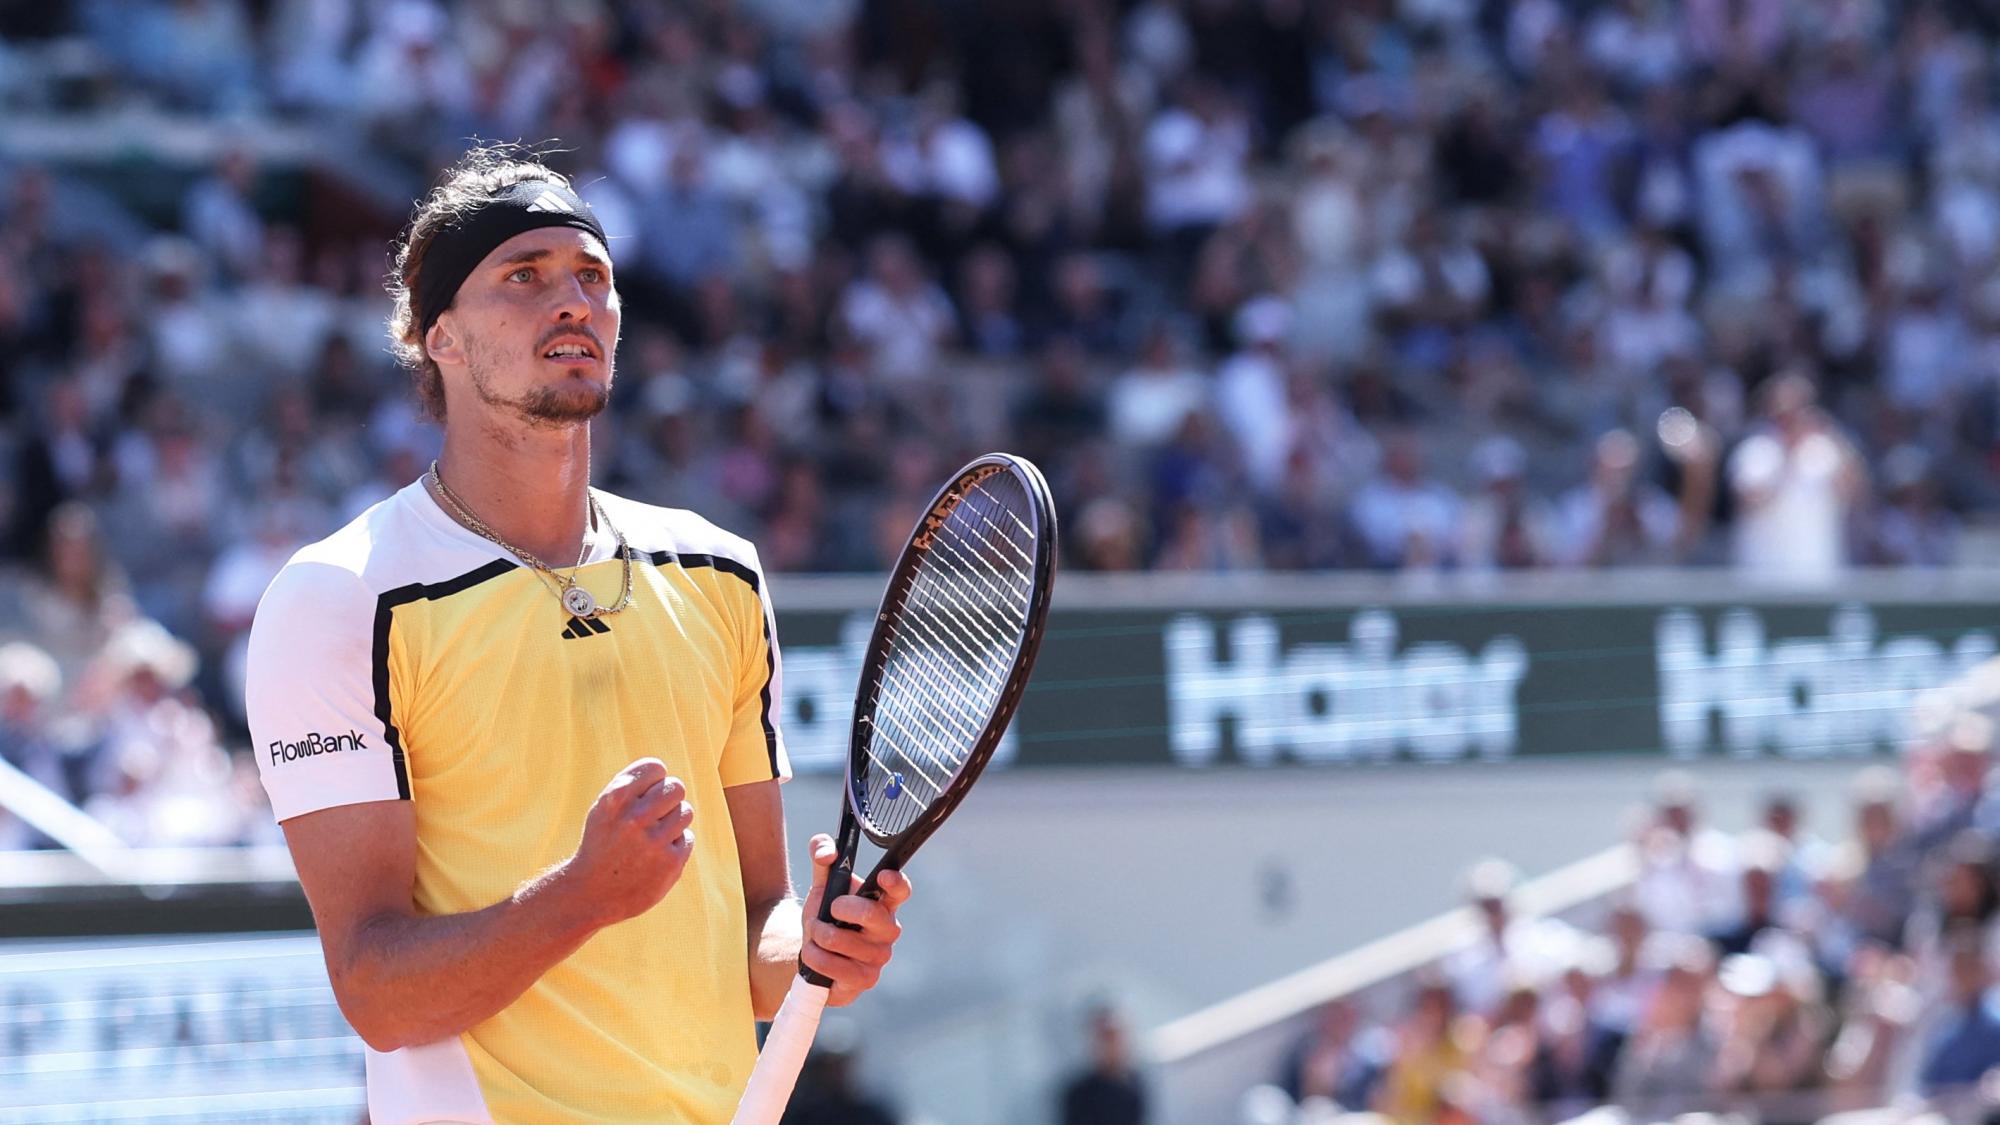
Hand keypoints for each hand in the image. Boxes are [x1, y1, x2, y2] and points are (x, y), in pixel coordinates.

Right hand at [561, 758, 694, 926]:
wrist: (590, 894)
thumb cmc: (602, 843)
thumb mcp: (604, 809)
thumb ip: (630, 787)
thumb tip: (664, 774)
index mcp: (615, 799)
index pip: (656, 768)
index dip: (653, 780)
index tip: (644, 794)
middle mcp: (634, 818)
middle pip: (676, 787)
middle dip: (668, 799)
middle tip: (654, 815)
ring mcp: (654, 842)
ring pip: (685, 812)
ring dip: (673, 822)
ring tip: (652, 837)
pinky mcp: (671, 863)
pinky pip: (686, 838)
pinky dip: (674, 846)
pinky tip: (654, 858)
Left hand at [799, 833, 911, 1005]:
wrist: (811, 954)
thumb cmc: (825, 916)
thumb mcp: (821, 883)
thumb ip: (822, 855)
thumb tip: (828, 852)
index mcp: (882, 902)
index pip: (900, 890)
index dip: (896, 883)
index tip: (883, 876)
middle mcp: (887, 930)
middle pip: (873, 915)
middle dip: (844, 908)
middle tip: (829, 908)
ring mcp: (878, 957)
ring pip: (845, 942)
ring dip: (819, 935)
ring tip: (814, 934)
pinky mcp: (864, 980)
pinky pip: (836, 967)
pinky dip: (816, 957)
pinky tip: (812, 953)